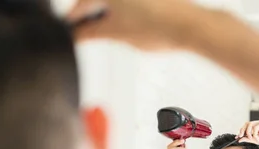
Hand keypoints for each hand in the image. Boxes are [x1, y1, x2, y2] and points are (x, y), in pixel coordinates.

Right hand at [67, 0, 194, 49]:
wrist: (189, 26)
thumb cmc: (158, 26)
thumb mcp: (116, 33)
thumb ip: (90, 33)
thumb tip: (77, 35)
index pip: (82, 3)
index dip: (73, 20)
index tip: (70, 31)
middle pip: (98, 0)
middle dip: (91, 15)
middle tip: (87, 33)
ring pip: (115, 1)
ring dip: (108, 12)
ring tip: (110, 30)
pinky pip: (130, 1)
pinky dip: (124, 9)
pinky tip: (128, 23)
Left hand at [237, 120, 258, 144]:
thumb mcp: (254, 140)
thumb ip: (247, 139)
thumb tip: (240, 140)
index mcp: (255, 126)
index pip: (245, 126)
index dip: (240, 131)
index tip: (237, 137)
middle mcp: (257, 123)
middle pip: (246, 123)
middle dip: (242, 130)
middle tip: (240, 136)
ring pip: (250, 124)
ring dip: (248, 132)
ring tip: (250, 138)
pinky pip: (255, 128)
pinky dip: (255, 134)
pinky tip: (257, 139)